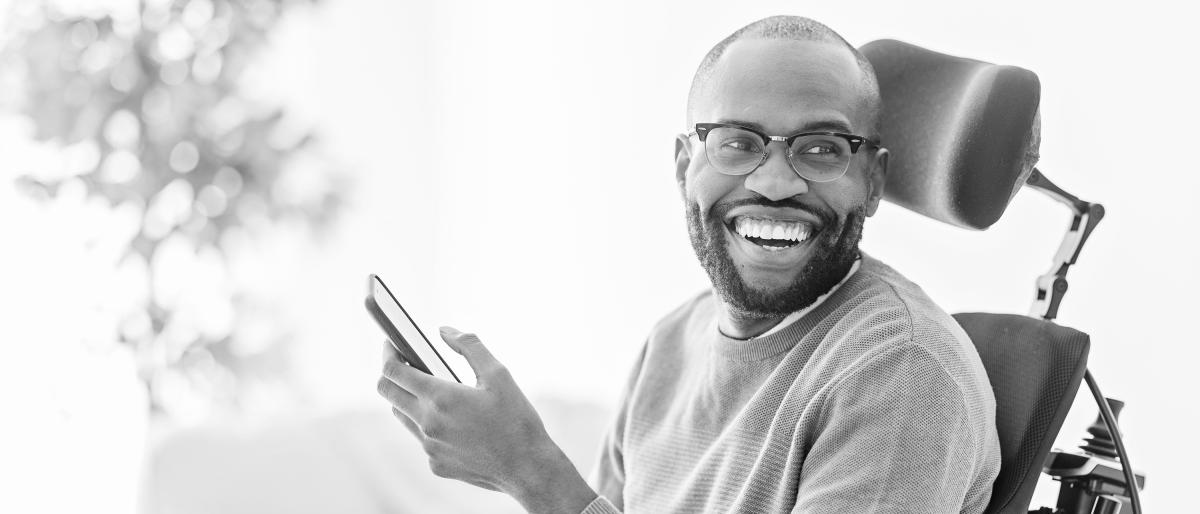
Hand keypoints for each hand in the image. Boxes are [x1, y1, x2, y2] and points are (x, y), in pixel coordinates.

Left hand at [376, 327, 595, 513]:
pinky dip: (428, 423)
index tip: (391, 343)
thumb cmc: (516, 419)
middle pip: (387, 393)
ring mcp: (429, 447)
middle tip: (405, 362)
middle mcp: (427, 424)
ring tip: (430, 389)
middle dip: (390, 373)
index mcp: (440, 398)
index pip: (393, 371)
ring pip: (401, 415)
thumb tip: (444, 331)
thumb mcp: (499, 374)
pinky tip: (452, 420)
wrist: (527, 468)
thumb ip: (469, 346)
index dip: (388, 352)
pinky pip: (421, 438)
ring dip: (407, 398)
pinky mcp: (436, 464)